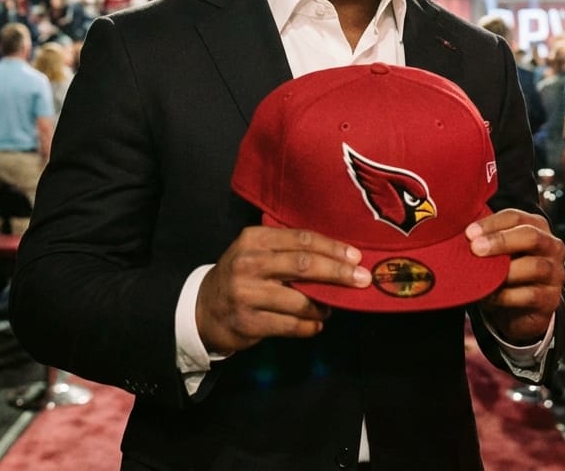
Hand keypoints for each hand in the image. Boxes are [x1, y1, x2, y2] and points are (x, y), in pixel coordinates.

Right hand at [196, 226, 370, 354]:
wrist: (202, 309)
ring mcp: (247, 294)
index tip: (356, 256)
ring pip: (300, 300)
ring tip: (332, 307)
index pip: (302, 239)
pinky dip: (310, 326)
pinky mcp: (249, 323)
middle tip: (362, 279)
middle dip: (338, 273)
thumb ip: (288, 250)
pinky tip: (316, 324)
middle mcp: (249, 263)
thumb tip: (337, 256)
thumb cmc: (241, 276)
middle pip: (304, 265)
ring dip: (324, 305)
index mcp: (254, 239)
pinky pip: (291, 325)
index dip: (332, 248)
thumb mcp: (256, 252)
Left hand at [466, 208, 564, 344]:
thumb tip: (456, 233)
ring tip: (481, 275)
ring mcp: (555, 273)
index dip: (491, 224)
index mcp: (536, 227)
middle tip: (475, 248)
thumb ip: (484, 240)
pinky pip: (530, 295)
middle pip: (530, 236)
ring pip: (534, 266)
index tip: (469, 233)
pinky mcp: (551, 299)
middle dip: (501, 241)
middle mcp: (551, 246)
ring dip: (504, 271)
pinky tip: (489, 296)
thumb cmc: (504, 271)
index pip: (515, 217)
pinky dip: (506, 295)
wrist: (520, 310)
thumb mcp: (497, 252)